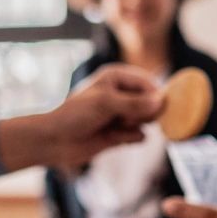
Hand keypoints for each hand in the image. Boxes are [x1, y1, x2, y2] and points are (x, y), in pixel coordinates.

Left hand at [0, 65, 162, 171]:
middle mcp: (122, 93)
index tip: (154, 108)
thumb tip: (161, 102)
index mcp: (117, 76)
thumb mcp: (106, 103)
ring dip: (133, 126)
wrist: (55, 141)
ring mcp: (122, 113)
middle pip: (151, 103)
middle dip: (142, 113)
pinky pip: (140, 135)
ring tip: (115, 127)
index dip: (153, 96)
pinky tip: (111, 138)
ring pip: (147, 120)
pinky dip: (128, 138)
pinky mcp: (121, 132)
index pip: (148, 83)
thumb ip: (135, 102)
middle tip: (124, 118)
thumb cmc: (75, 115)